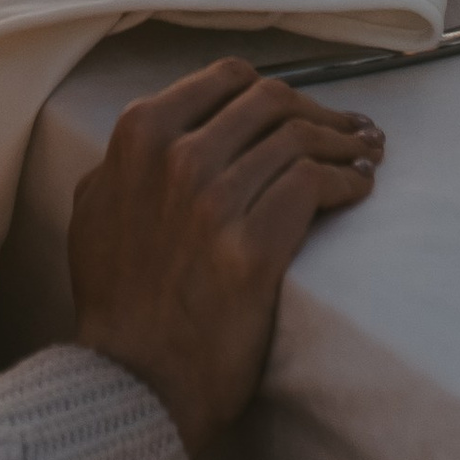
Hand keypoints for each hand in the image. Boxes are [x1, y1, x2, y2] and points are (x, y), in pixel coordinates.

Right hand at [70, 59, 381, 454]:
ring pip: (300, 141)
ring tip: (366, 153)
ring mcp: (215, 201)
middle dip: (319, 111)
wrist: (131, 380)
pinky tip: (359, 187)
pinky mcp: (253, 249)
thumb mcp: (94, 209)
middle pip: (274, 103)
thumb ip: (123, 160)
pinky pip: (314, 188)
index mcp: (140, 134)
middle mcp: (178, 156)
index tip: (299, 108)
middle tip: (350, 128)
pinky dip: (346, 181)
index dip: (273, 91)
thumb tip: (162, 134)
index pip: (228, 80)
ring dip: (343, 143)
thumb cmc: (113, 300)